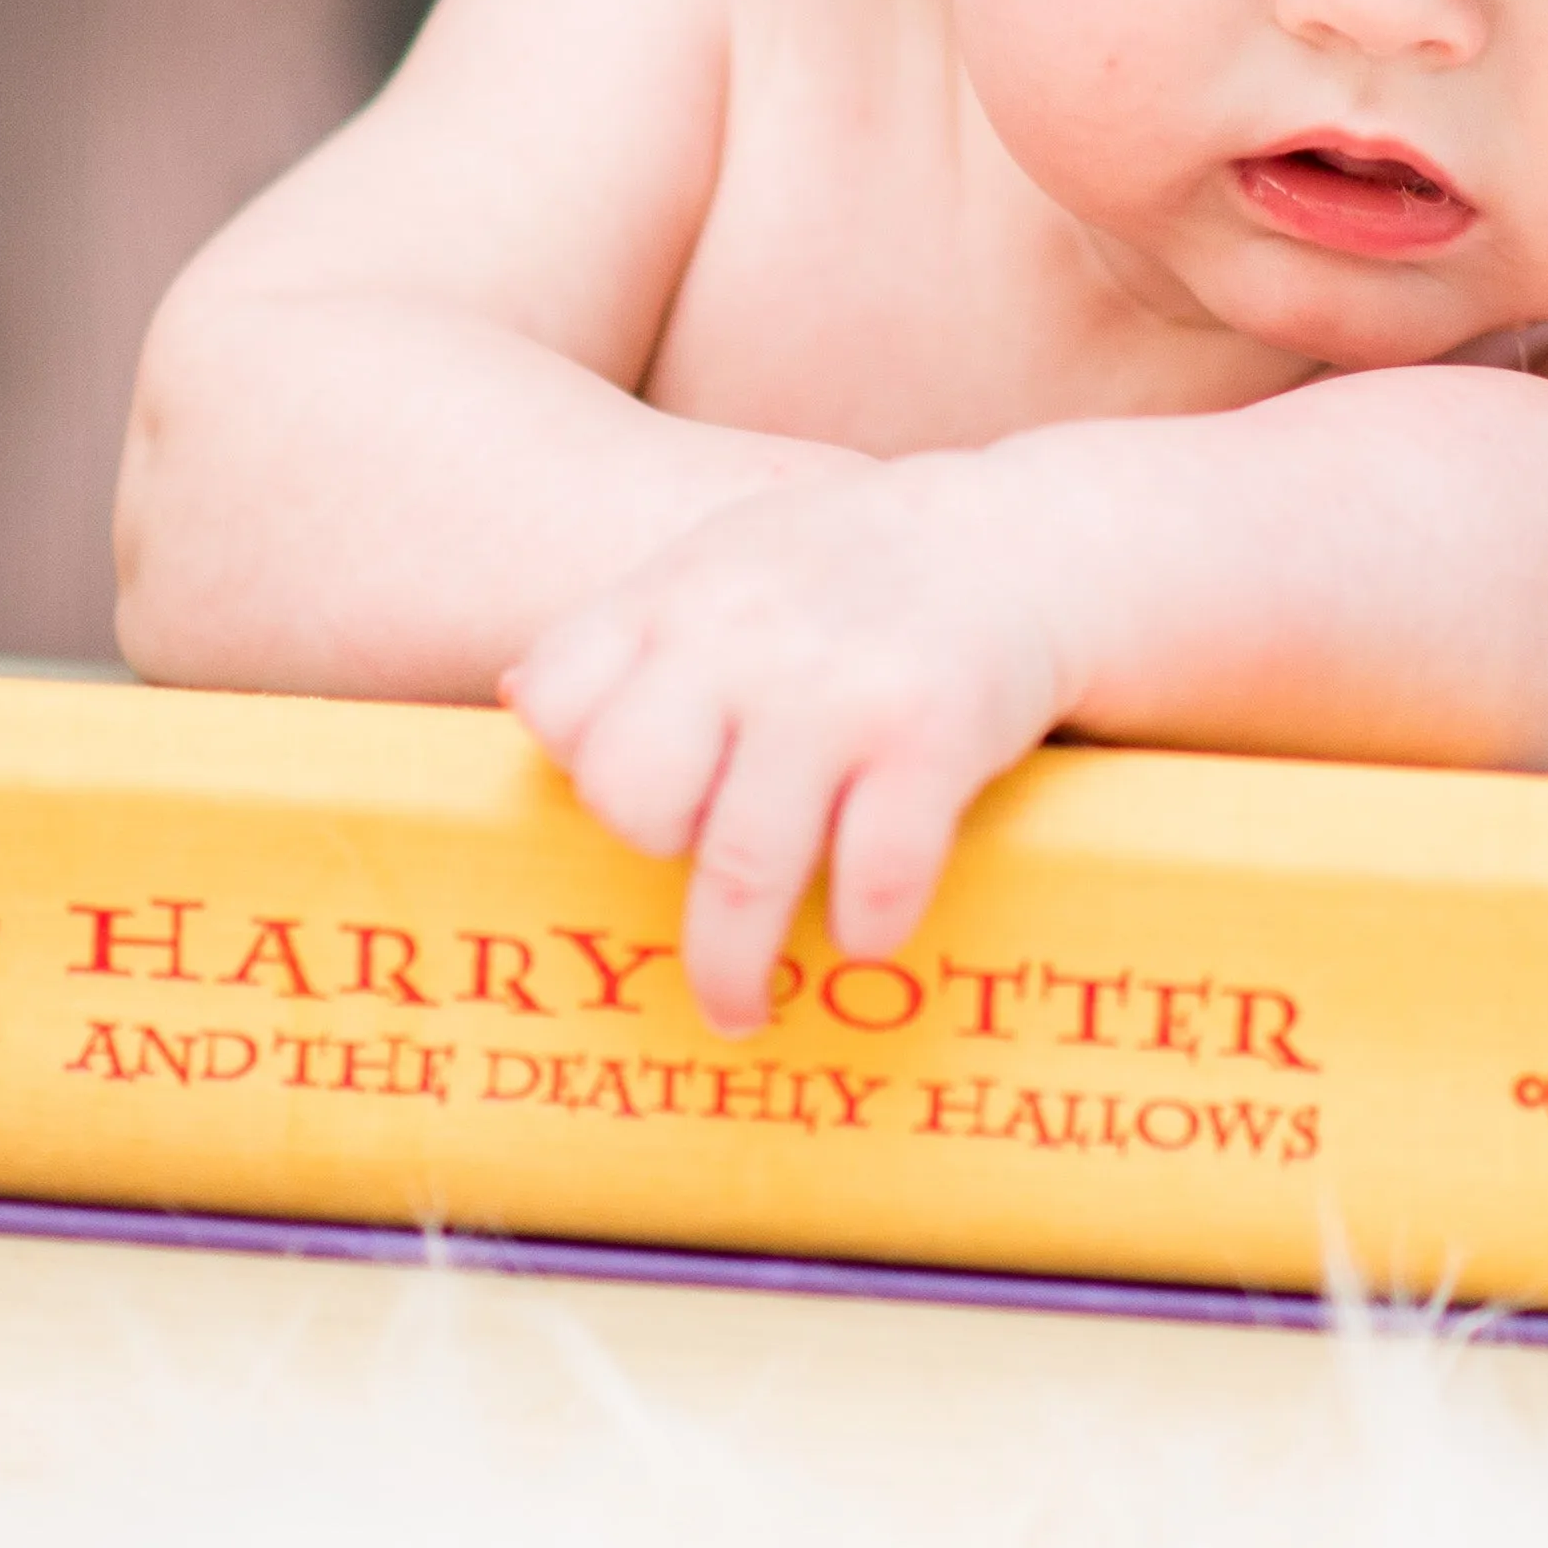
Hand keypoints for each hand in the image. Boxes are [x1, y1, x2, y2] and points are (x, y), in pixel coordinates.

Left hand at [502, 458, 1074, 1034]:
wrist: (1029, 537)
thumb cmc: (858, 565)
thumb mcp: (728, 557)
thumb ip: (634, 628)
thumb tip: (517, 698)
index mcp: (679, 593)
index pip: (560, 704)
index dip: (580, 769)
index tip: (630, 800)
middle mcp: (746, 637)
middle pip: (632, 797)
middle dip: (654, 853)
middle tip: (691, 873)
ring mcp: (841, 690)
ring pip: (743, 869)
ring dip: (734, 968)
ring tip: (738, 1011)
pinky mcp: (934, 737)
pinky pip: (873, 877)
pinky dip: (862, 927)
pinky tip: (863, 932)